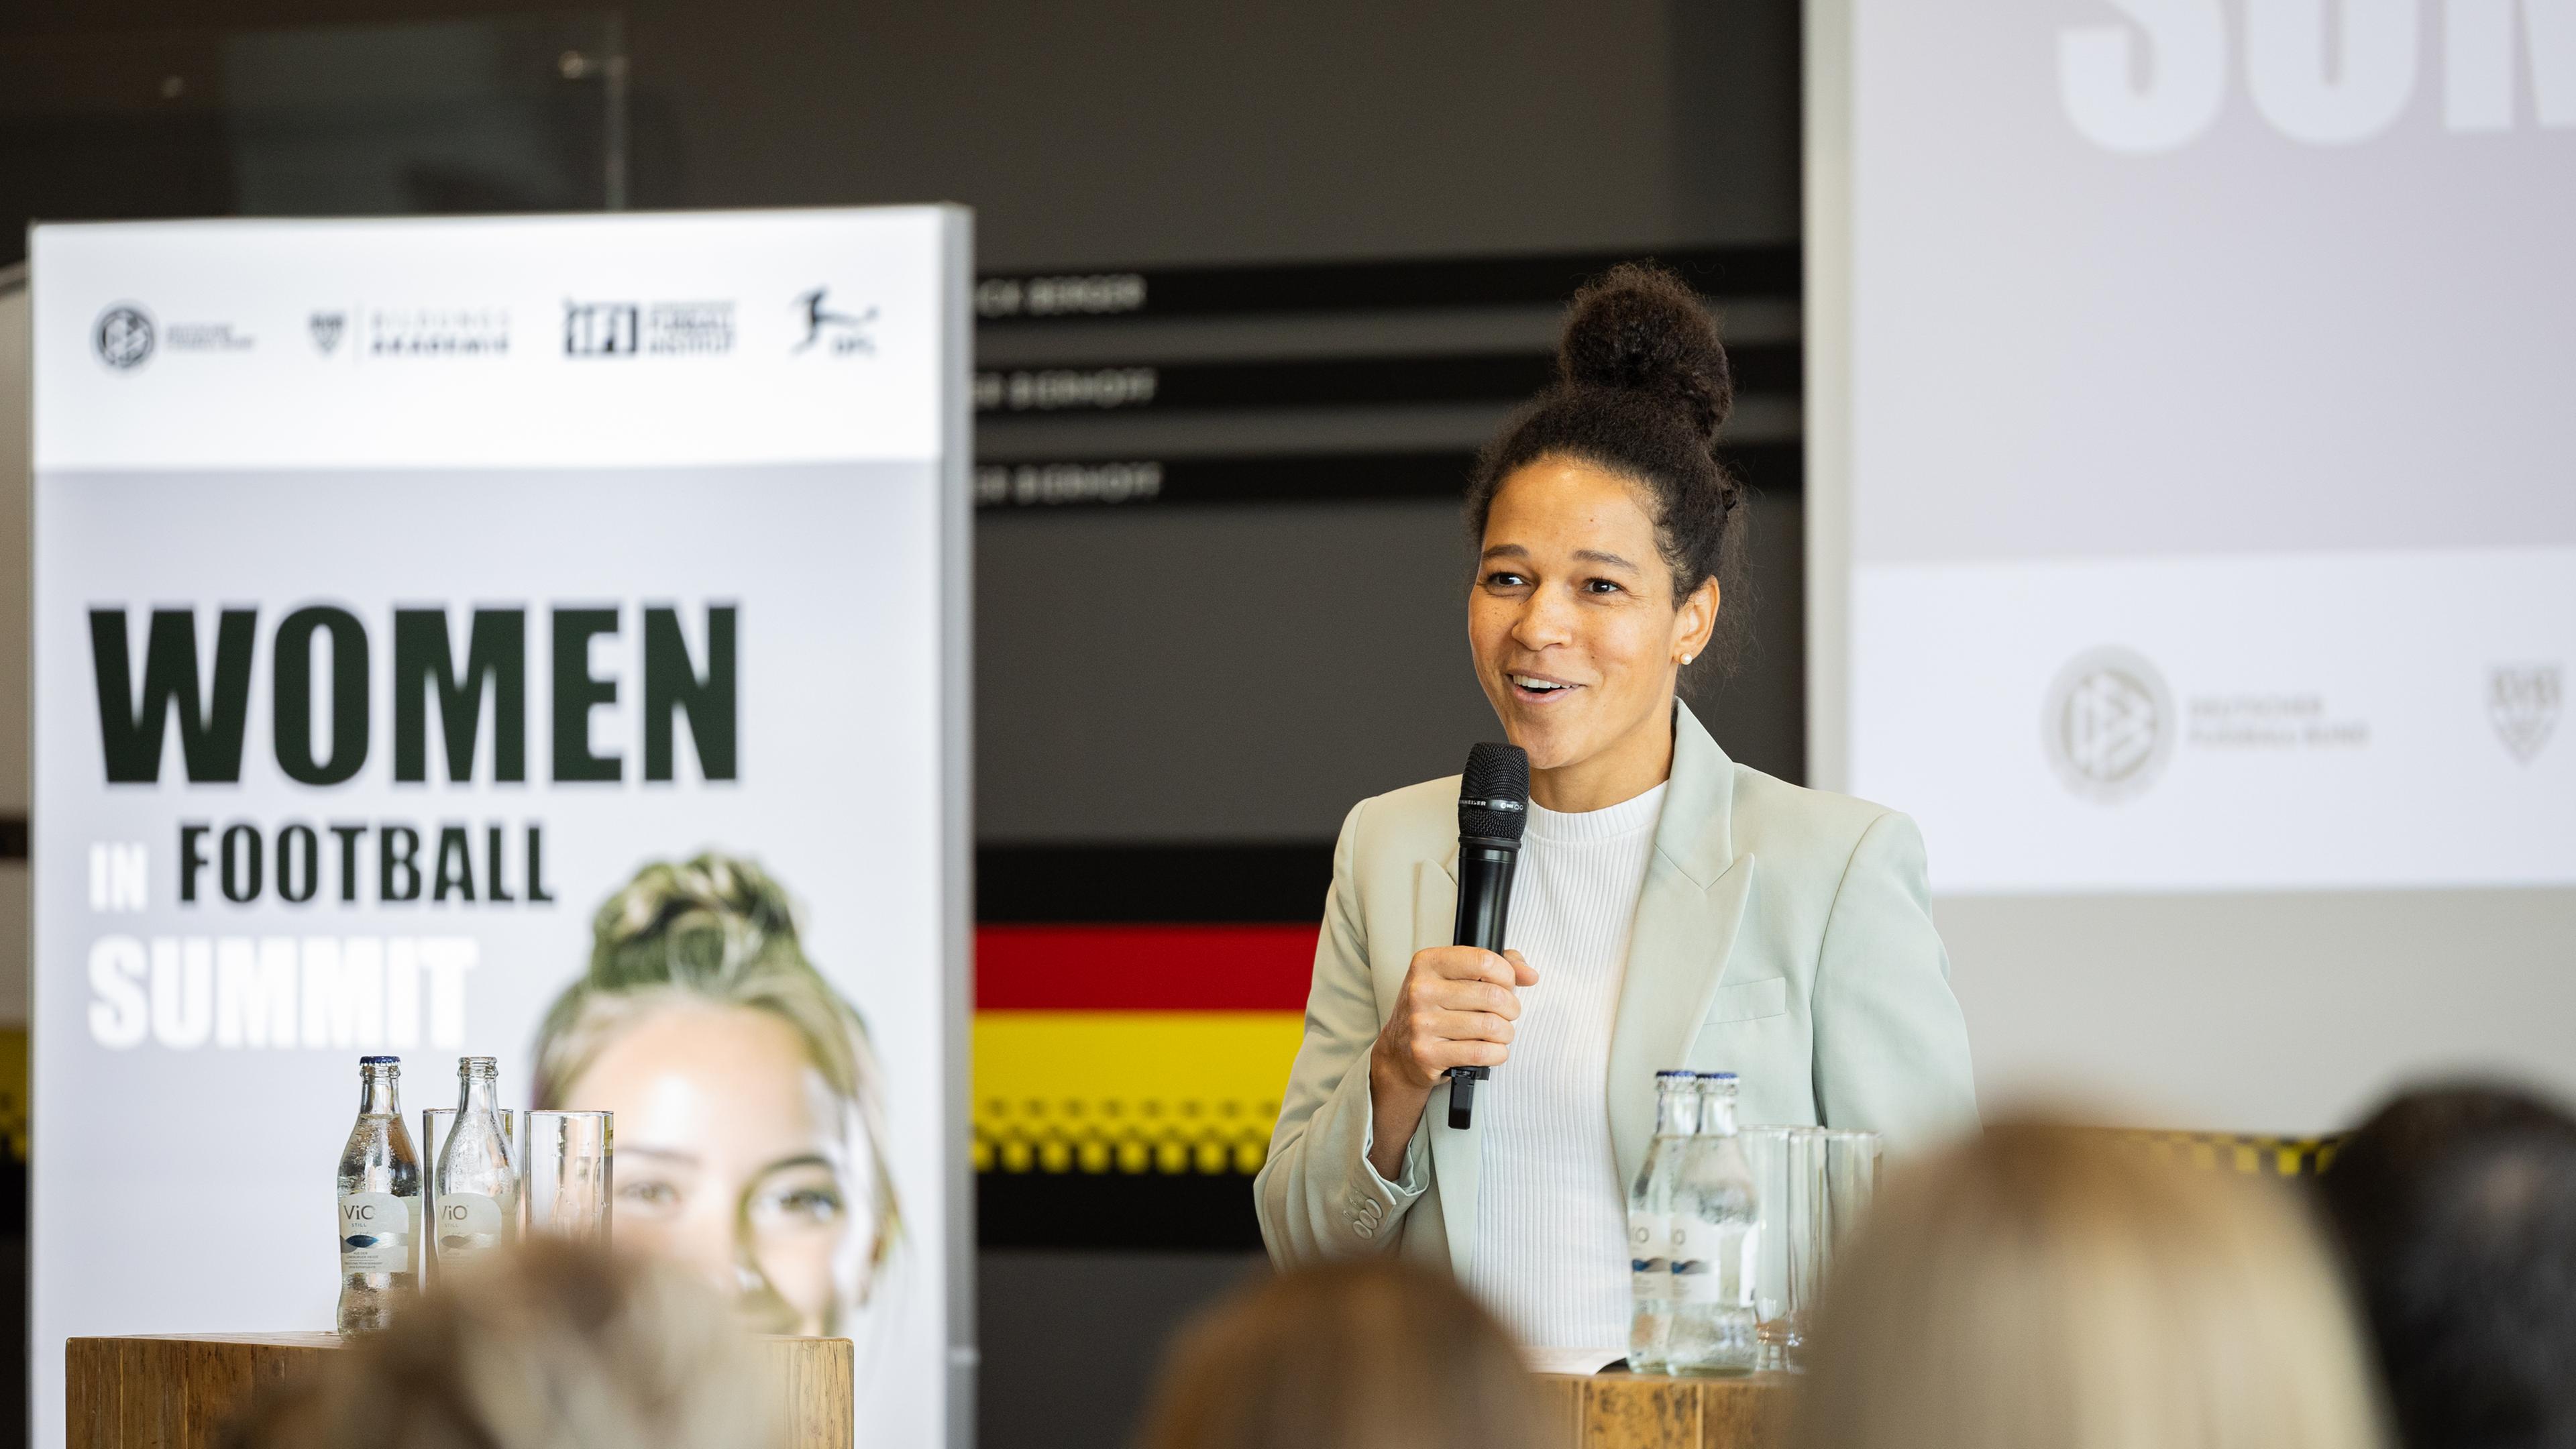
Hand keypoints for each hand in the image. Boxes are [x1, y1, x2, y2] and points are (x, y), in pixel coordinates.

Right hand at [1370, 946, 1539, 1092]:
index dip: (1507, 975)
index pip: (1484, 960)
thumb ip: (1496, 966)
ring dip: (1506, 1033)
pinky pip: (1481, 1052)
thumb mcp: (1455, 977)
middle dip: (1511, 1008)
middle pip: (1492, 996)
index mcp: (1428, 963)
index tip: (1507, 984)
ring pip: (1491, 1026)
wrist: (1399, 1051)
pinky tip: (1492, 1049)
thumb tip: (1529, 974)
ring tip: (1499, 1032)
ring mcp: (1421, 1023)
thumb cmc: (1433, 1009)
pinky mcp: (1427, 1054)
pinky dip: (1497, 1053)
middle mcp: (1421, 991)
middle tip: (1507, 1013)